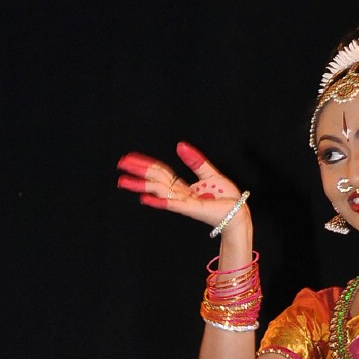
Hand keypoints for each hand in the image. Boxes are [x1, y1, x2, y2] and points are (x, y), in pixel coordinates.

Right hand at [117, 141, 245, 229]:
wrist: (239, 213)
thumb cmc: (226, 198)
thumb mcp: (210, 174)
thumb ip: (195, 161)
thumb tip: (179, 145)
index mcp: (182, 187)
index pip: (159, 173)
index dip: (144, 164)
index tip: (129, 158)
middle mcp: (179, 195)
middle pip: (154, 180)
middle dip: (137, 172)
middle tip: (120, 165)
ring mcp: (183, 202)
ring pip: (158, 190)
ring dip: (140, 185)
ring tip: (123, 181)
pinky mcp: (191, 209)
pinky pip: (172, 203)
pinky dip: (159, 201)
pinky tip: (145, 198)